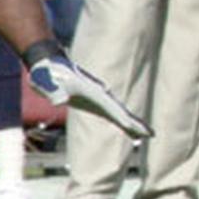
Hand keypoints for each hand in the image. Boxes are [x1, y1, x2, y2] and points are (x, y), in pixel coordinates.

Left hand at [24, 42, 152, 139]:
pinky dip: (122, 121)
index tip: (134, 127)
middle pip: (120, 111)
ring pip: (119, 112)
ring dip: (132, 123)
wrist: (49, 64)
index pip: (111, 108)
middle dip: (135, 123)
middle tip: (150, 134)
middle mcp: (99, 94)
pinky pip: (112, 113)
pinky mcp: (93, 101)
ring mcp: (97, 97)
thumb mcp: (48, 82)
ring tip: (146, 134)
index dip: (123, 119)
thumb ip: (53, 91)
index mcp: (92, 92)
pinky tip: (129, 129)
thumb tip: (58, 101)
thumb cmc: (48, 75)